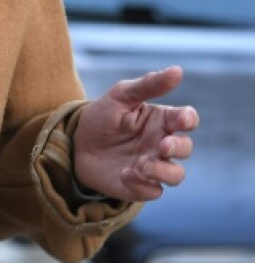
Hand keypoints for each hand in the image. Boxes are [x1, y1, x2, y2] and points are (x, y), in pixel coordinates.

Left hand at [72, 67, 198, 200]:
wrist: (74, 143)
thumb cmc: (102, 117)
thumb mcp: (120, 96)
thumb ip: (148, 85)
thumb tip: (178, 71)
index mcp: (161, 120)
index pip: (187, 119)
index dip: (188, 120)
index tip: (182, 119)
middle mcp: (162, 144)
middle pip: (185, 148)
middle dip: (178, 148)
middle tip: (162, 146)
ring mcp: (153, 167)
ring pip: (176, 175)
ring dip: (163, 171)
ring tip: (140, 164)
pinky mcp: (140, 186)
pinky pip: (153, 192)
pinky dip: (143, 185)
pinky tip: (125, 174)